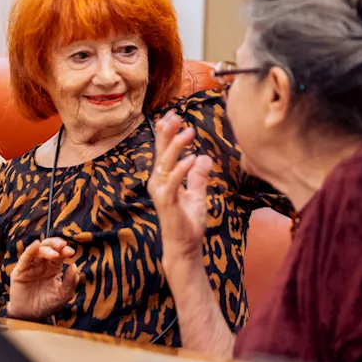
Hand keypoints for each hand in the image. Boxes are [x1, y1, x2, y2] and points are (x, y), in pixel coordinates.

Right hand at [7, 237, 79, 320]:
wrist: (31, 316)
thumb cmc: (47, 305)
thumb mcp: (63, 295)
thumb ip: (70, 282)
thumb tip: (74, 266)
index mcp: (53, 267)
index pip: (60, 254)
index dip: (65, 250)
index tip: (71, 252)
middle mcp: (42, 264)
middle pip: (48, 247)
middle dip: (56, 244)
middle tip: (62, 246)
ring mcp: (31, 266)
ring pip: (37, 250)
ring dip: (46, 248)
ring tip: (54, 254)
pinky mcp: (20, 270)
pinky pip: (25, 257)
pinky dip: (30, 249)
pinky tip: (36, 245)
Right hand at [150, 113, 211, 264]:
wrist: (184, 246)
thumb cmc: (188, 222)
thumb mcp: (197, 195)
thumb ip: (198, 177)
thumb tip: (203, 157)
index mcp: (163, 178)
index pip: (163, 151)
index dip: (167, 133)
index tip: (174, 116)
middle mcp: (158, 182)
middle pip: (161, 152)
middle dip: (167, 133)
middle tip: (176, 115)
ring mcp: (160, 192)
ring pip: (166, 163)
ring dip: (176, 146)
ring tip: (189, 132)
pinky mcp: (166, 202)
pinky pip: (173, 182)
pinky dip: (181, 169)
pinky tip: (192, 159)